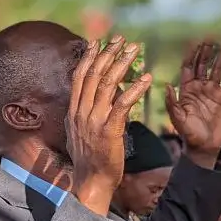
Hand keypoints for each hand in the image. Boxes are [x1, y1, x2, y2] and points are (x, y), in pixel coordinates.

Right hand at [66, 37, 154, 195]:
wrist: (91, 181)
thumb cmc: (89, 158)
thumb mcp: (80, 131)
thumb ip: (86, 112)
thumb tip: (96, 96)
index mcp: (73, 111)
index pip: (80, 77)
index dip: (89, 57)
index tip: (98, 41)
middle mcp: (81, 112)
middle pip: (94, 75)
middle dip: (108, 54)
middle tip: (121, 39)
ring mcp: (94, 120)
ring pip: (107, 84)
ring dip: (122, 64)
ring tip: (134, 50)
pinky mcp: (109, 129)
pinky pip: (122, 104)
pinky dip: (135, 89)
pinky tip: (146, 79)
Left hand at [163, 41, 220, 158]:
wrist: (204, 147)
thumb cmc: (189, 134)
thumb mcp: (178, 119)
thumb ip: (172, 103)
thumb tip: (166, 85)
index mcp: (187, 91)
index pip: (189, 68)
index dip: (191, 56)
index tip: (194, 43)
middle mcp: (200, 89)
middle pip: (203, 66)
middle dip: (206, 53)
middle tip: (211, 38)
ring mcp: (213, 94)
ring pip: (218, 73)